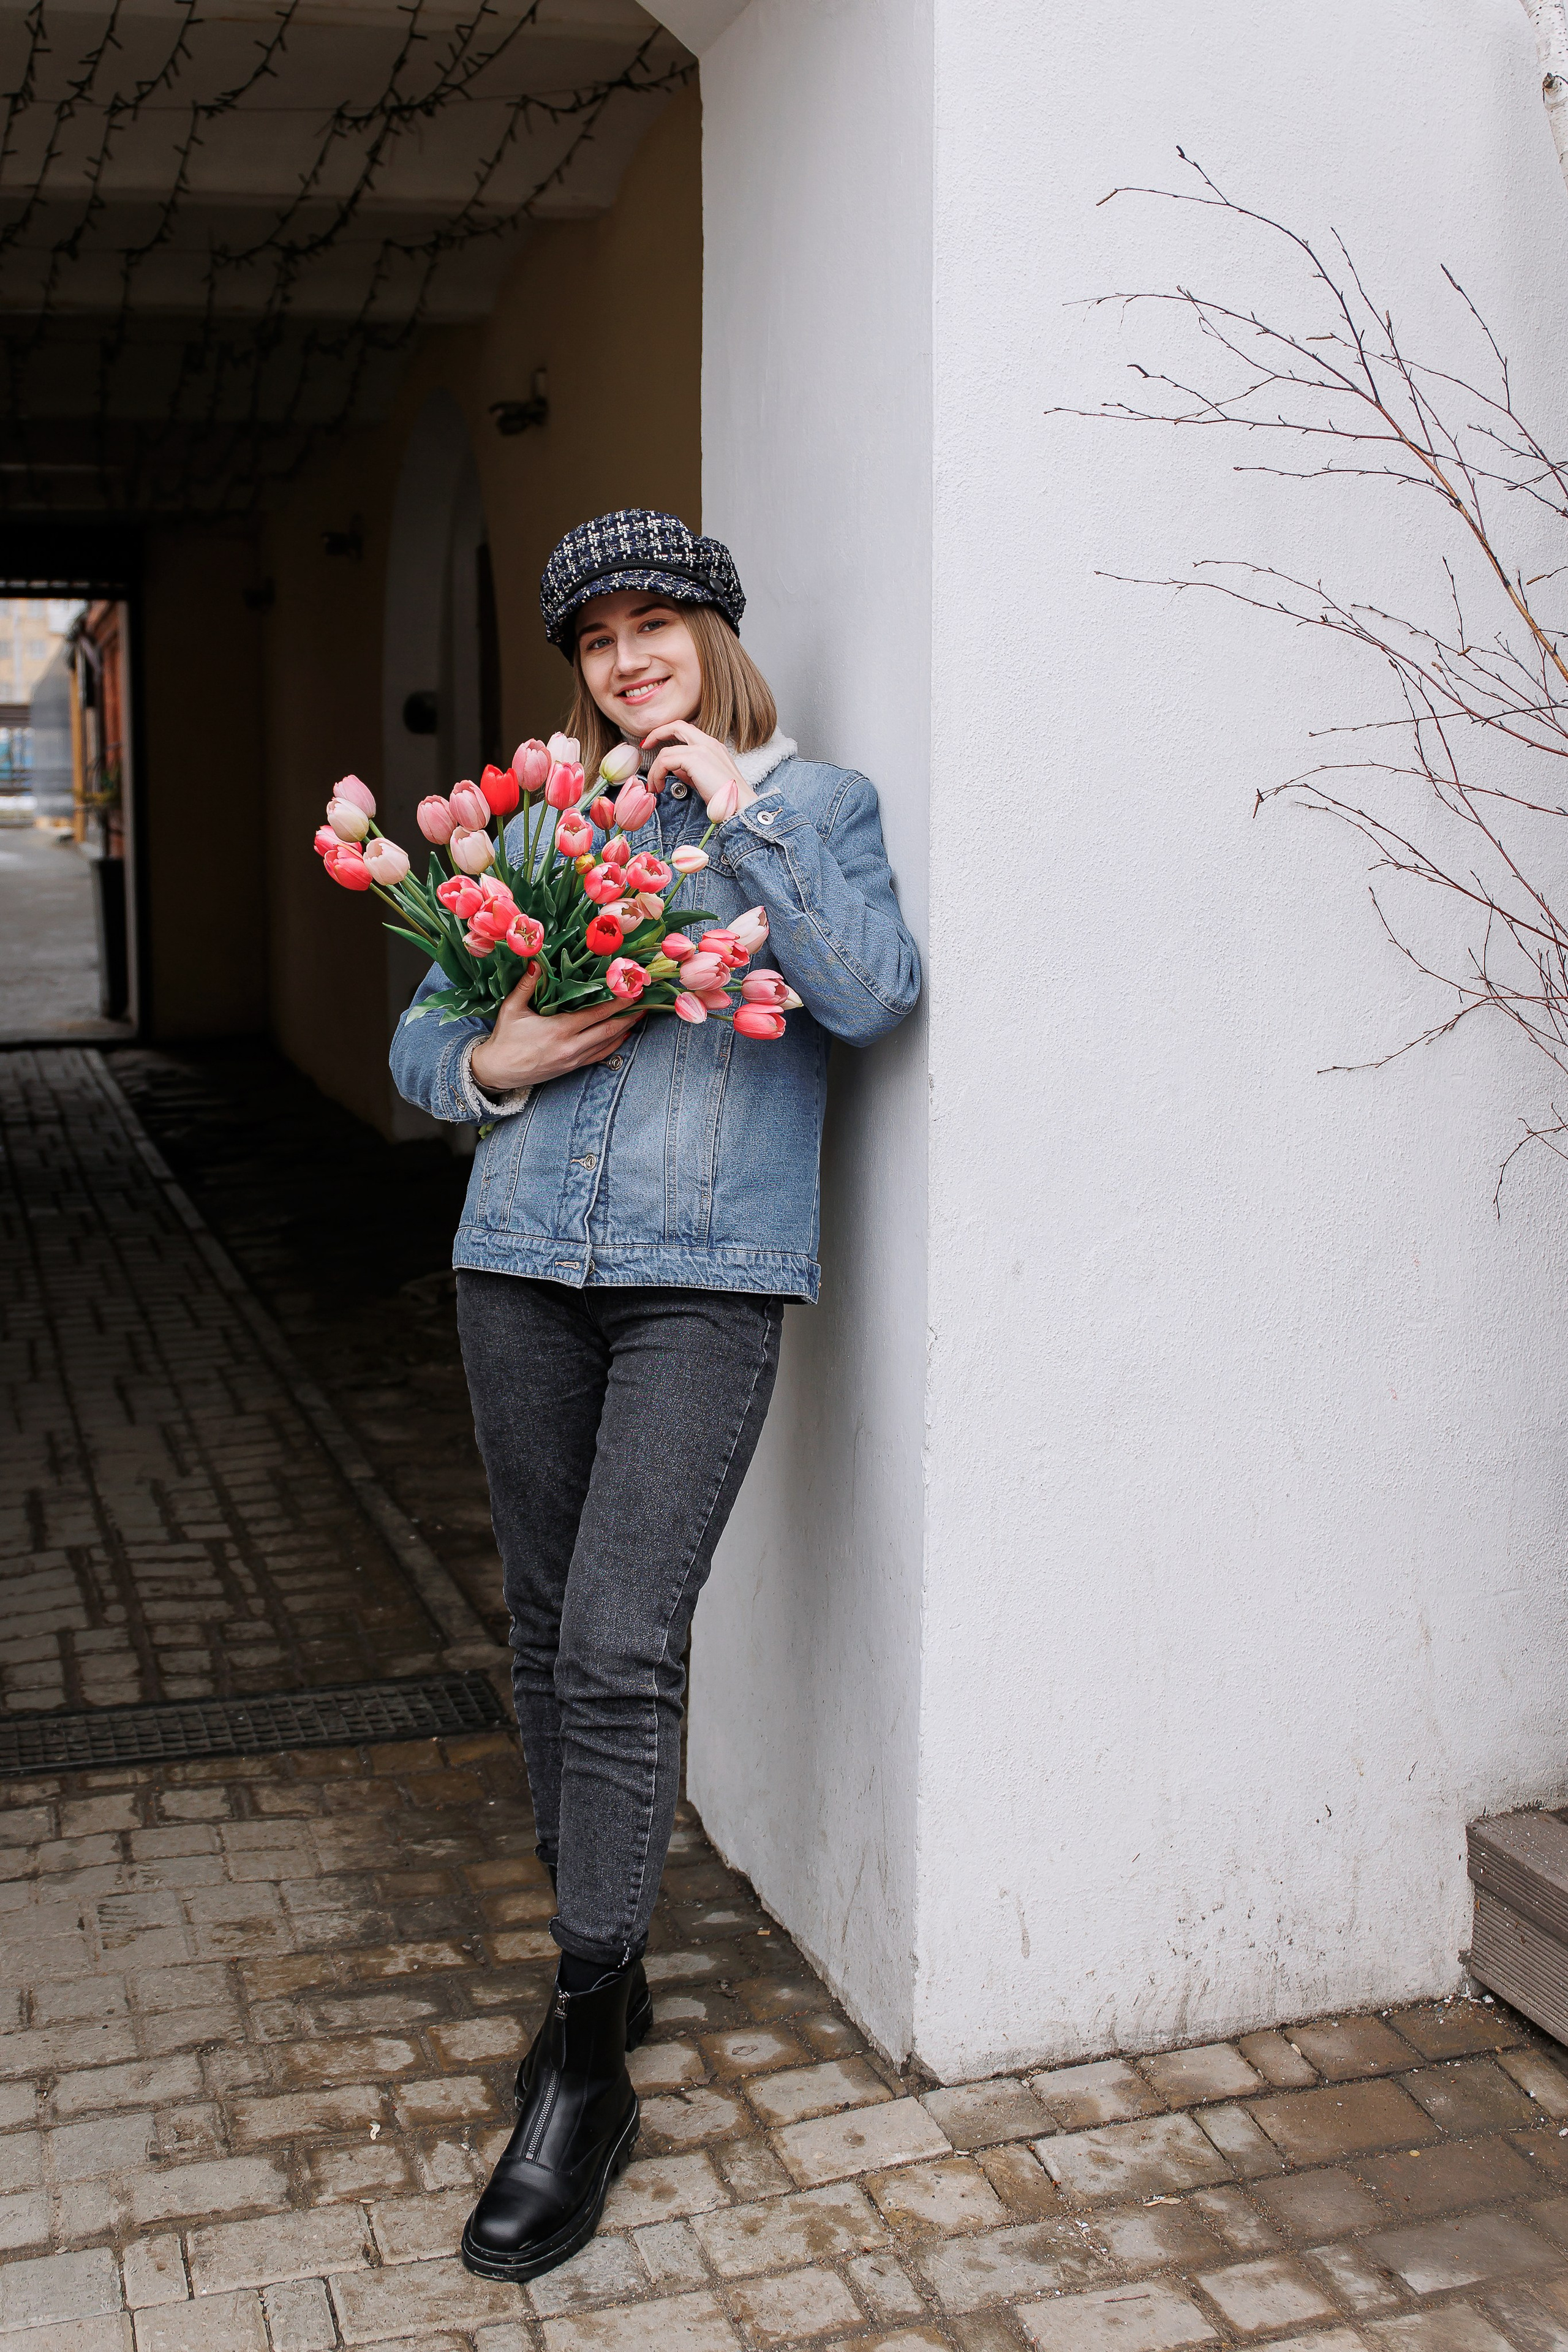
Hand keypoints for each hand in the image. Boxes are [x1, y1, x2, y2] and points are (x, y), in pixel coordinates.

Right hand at [469, 965, 641, 1093]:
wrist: (498, 1071)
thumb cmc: (505, 1039)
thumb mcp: (512, 1008)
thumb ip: (527, 984)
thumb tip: (537, 961)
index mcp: (558, 1030)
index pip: (596, 1013)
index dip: (616, 1002)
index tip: (631, 990)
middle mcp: (571, 1046)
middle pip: (609, 1029)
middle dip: (628, 1014)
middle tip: (644, 1000)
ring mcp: (574, 1059)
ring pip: (608, 1043)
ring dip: (626, 1028)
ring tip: (639, 1014)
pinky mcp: (573, 1067)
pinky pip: (601, 1055)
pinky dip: (615, 1044)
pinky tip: (624, 1034)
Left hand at [641, 720, 754, 818]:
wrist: (739, 804)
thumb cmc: (725, 797)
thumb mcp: (704, 780)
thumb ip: (690, 770)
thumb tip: (675, 770)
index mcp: (713, 745)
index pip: (686, 730)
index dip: (668, 733)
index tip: (654, 744)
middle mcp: (708, 742)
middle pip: (676, 726)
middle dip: (657, 734)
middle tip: (645, 746)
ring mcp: (702, 748)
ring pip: (666, 751)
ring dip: (654, 770)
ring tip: (654, 786)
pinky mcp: (695, 759)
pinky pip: (665, 761)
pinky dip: (657, 774)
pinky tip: (659, 786)